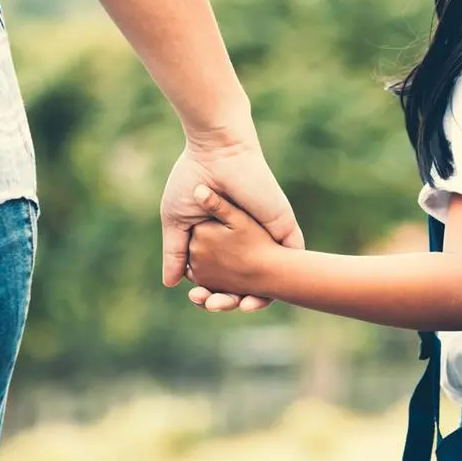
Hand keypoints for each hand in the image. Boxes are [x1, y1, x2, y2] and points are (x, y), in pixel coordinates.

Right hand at [160, 126, 303, 310]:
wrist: (218, 153)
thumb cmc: (192, 181)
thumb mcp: (177, 222)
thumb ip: (175, 252)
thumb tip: (170, 284)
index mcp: (221, 240)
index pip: (219, 276)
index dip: (209, 292)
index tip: (198, 299)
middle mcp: (245, 242)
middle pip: (243, 283)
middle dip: (229, 300)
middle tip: (212, 305)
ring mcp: (265, 237)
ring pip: (267, 279)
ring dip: (254, 299)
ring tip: (237, 306)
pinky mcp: (284, 229)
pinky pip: (291, 264)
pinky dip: (281, 284)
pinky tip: (263, 298)